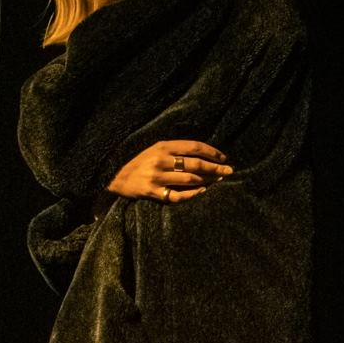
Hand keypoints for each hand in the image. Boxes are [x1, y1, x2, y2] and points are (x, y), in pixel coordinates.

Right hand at [107, 140, 232, 202]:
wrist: (114, 176)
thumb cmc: (139, 163)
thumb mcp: (155, 149)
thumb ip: (175, 150)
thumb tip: (203, 156)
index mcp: (162, 146)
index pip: (194, 147)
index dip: (212, 152)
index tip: (224, 158)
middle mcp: (160, 160)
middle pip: (195, 164)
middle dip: (215, 168)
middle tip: (229, 171)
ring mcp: (157, 177)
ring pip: (190, 179)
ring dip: (208, 180)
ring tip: (218, 181)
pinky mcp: (153, 192)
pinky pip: (178, 195)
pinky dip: (192, 194)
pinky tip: (202, 192)